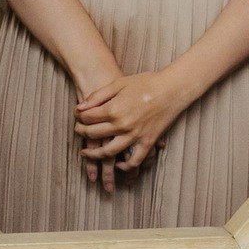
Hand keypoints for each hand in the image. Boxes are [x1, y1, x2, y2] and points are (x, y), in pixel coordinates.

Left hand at [74, 71, 190, 192]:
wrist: (171, 89)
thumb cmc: (145, 83)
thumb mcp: (118, 83)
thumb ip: (97, 96)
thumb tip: (80, 108)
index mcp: (113, 110)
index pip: (87, 118)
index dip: (79, 116)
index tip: (78, 115)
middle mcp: (122, 125)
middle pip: (93, 134)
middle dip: (81, 132)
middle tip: (78, 130)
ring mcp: (135, 136)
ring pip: (108, 152)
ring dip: (94, 155)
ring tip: (86, 153)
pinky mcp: (147, 142)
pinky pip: (134, 161)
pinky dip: (124, 166)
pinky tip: (117, 164)